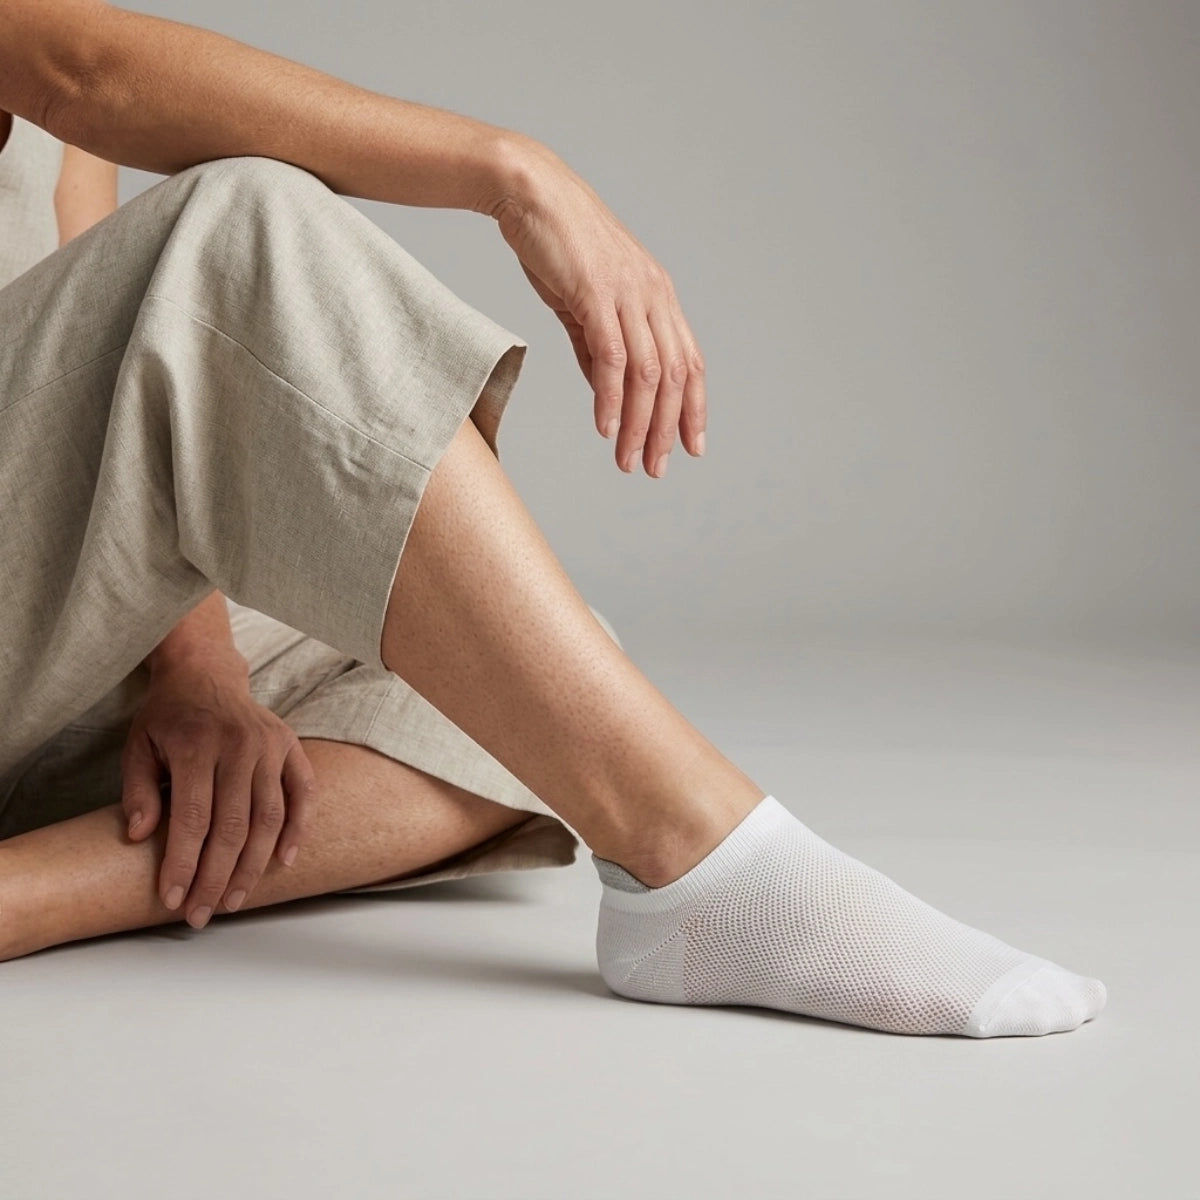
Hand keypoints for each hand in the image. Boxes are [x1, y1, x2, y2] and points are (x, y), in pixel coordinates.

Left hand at [120, 653, 317, 927]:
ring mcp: (269, 745)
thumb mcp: (138, 746)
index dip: (184, 863)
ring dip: (254, 865)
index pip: (192, 818)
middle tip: (203, 913)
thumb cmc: (168, 716)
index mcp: (195, 745)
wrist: (205, 673)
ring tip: (235, 898)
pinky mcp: (290, 746)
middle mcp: (237, 745)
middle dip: (216, 876)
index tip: (174, 899)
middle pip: (232, 826)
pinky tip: (284, 860)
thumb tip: (141, 836)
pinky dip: (297, 828)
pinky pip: (303, 793)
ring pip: (268, 817)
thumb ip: (138, 791)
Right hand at [493, 140, 706, 478]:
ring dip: (638, 424)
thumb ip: (597, 346)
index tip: (690, 446)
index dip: (694, 408)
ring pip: (647, 374)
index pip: (689, 362)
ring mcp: (628, 294)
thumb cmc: (556, 244)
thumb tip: (606, 390)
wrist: (530, 193)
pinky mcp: (596, 294)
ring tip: (628, 459)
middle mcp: (653, 296)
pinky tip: (605, 428)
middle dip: (666, 429)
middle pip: (674, 376)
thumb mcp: (585, 300)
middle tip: (655, 467)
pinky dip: (610, 398)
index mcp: (658, 296)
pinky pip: (611, 357)